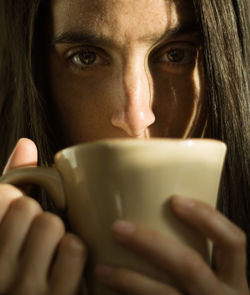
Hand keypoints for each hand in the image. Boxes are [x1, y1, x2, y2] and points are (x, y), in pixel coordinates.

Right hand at [0, 138, 86, 294]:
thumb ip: (12, 183)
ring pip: (50, 224)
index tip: (16, 214)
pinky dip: (75, 250)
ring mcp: (23, 291)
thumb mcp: (5, 228)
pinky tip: (66, 263)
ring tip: (51, 249)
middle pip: (26, 207)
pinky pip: (74, 248)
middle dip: (35, 214)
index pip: (0, 196)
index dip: (14, 199)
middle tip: (35, 234)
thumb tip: (26, 143)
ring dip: (57, 232)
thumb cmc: (17, 263)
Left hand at [95, 196, 248, 294]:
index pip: (232, 240)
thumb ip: (196, 252)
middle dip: (150, 243)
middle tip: (118, 228)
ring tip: (102, 269)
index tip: (175, 199)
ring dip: (128, 279)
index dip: (207, 217)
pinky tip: (109, 292)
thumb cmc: (203, 293)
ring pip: (163, 294)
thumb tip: (165, 209)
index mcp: (234, 278)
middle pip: (190, 266)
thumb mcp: (213, 276)